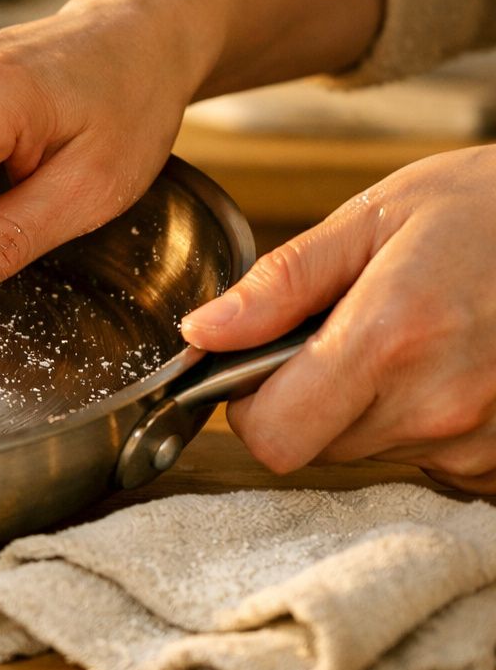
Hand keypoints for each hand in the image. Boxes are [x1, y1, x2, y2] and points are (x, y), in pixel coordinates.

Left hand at [182, 146, 495, 493]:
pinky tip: (453, 366)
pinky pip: (431, 461)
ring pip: (372, 454)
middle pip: (316, 447)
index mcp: (389, 339)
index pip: (272, 438)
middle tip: (353, 334)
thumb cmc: (487, 207)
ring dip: (371, 409)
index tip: (263, 364)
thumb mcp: (374, 219)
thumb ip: (280, 284)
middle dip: (311, 399)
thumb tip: (203, 333)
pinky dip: (425, 423)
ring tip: (415, 339)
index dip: (251, 405)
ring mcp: (481, 444)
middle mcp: (438, 406)